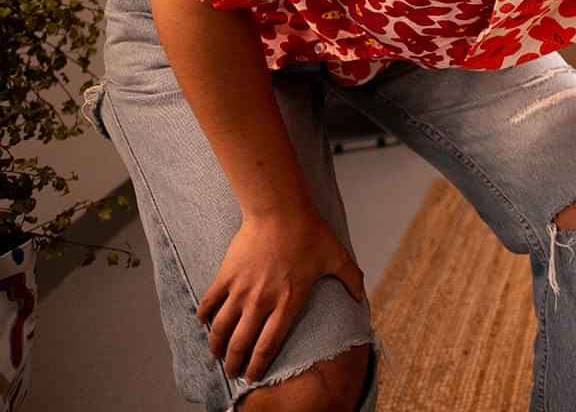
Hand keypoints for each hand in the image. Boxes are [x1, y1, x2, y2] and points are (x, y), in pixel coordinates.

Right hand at [198, 208, 366, 380]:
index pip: (268, 345)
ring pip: (221, 328)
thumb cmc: (310, 233)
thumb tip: (361, 297)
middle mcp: (261, 302)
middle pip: (241, 343)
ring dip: (216, 345)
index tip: (253, 376)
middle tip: (231, 372)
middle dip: (233, 363)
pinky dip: (204, 315)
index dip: (258, 365)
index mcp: (287, 303)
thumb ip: (351, 279)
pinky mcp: (226, 276)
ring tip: (216, 353)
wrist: (280, 211)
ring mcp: (241, 290)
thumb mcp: (336, 257)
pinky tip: (203, 322)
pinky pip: (209, 302)